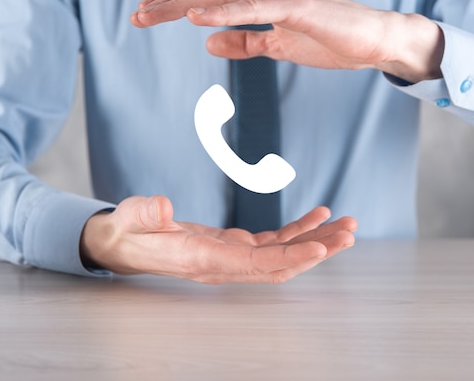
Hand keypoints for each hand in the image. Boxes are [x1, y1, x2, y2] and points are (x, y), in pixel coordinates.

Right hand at [80, 195, 356, 283]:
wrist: (123, 244)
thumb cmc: (126, 233)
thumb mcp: (128, 219)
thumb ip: (144, 214)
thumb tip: (164, 208)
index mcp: (204, 260)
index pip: (256, 265)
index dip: (290, 256)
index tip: (322, 246)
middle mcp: (224, 265)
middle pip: (281, 264)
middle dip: (317, 250)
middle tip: (350, 232)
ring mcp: (231, 257)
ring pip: (282, 254)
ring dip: (315, 240)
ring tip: (346, 224)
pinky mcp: (233, 246)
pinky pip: (272, 242)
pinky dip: (297, 230)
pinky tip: (317, 216)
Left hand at [130, 0, 443, 82]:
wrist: (374, 41)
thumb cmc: (329, 39)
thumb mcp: (277, 45)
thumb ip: (244, 42)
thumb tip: (208, 43)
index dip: (175, 3)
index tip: (146, 16)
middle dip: (167, 3)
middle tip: (136, 17)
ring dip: (183, 4)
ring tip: (152, 15)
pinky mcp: (296, 7)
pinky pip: (252, 8)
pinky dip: (221, 10)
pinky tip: (195, 17)